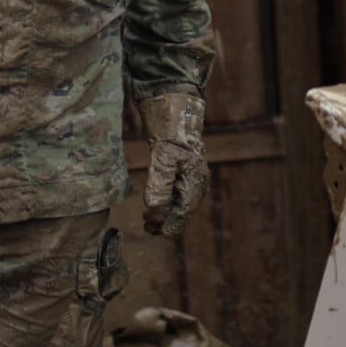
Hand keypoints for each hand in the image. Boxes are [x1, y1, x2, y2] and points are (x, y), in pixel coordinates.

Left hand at [138, 90, 206, 236]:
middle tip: (147, 227)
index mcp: (194, 182)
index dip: (169, 224)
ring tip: (149, 221)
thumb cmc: (171, 134)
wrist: (176, 115)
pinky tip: (157, 205)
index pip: (183, 212)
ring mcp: (194, 179)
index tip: (155, 231)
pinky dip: (169, 204)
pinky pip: (180, 196)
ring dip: (166, 214)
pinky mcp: (187, 174)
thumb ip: (159, 183)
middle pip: (183, 212)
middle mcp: (198, 183)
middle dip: (166, 222)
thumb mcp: (162, 157)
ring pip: (182, 206)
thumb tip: (153, 206)